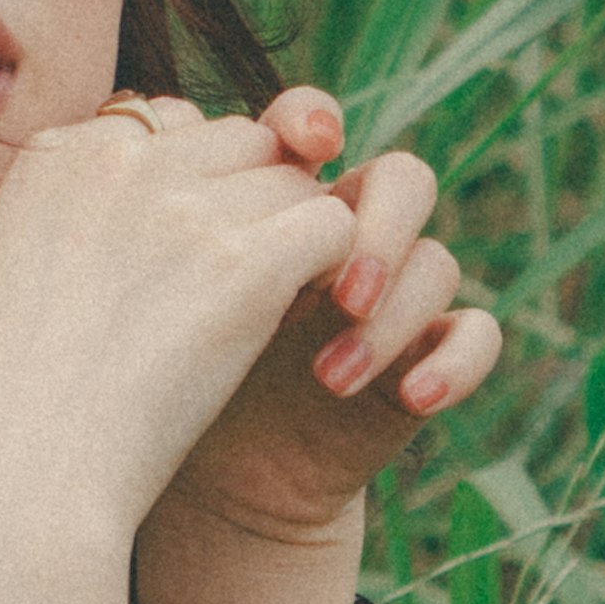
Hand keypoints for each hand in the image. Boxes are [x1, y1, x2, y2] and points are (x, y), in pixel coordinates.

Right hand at [0, 92, 362, 569]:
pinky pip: (332, 225)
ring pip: (293, 183)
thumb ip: (92, 216)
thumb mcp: (26, 272)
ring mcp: (182, 207)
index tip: (174, 265)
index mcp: (56, 155)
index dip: (192, 192)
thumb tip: (185, 205)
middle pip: (239, 142)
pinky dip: (332, 274)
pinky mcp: (245, 260)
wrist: (26, 479)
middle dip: (251, 208)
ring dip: (292, 245)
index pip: (167, 123)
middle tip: (231, 293)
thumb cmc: (18, 406)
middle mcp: (118, 159)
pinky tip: (296, 328)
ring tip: (257, 321)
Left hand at [141, 82, 500, 552]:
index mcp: (269, 198)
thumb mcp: (131, 288)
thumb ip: (137, 213)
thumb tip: (127, 130)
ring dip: (395, 312)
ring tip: (331, 373)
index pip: (313, 127)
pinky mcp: (422, 360)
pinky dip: (457, 359)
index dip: (314, 121)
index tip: (307, 144)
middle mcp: (340, 236)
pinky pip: (477, 337)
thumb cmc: (147, 375)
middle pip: (400, 178)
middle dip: (375, 225)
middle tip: (336, 289)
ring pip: (439, 261)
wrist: (191, 481)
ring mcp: (389, 298)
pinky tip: (414, 394)